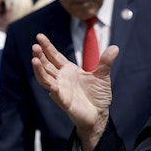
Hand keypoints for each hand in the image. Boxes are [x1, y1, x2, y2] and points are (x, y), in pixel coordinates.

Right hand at [32, 33, 119, 150]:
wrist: (99, 114)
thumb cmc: (97, 95)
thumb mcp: (103, 75)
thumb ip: (106, 62)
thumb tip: (115, 47)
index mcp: (69, 70)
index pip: (55, 56)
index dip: (47, 47)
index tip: (39, 36)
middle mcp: (62, 79)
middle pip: (47, 66)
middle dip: (40, 56)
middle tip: (34, 46)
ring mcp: (61, 91)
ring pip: (46, 79)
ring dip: (39, 70)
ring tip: (34, 60)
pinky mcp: (65, 103)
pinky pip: (58, 97)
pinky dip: (55, 92)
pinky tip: (53, 86)